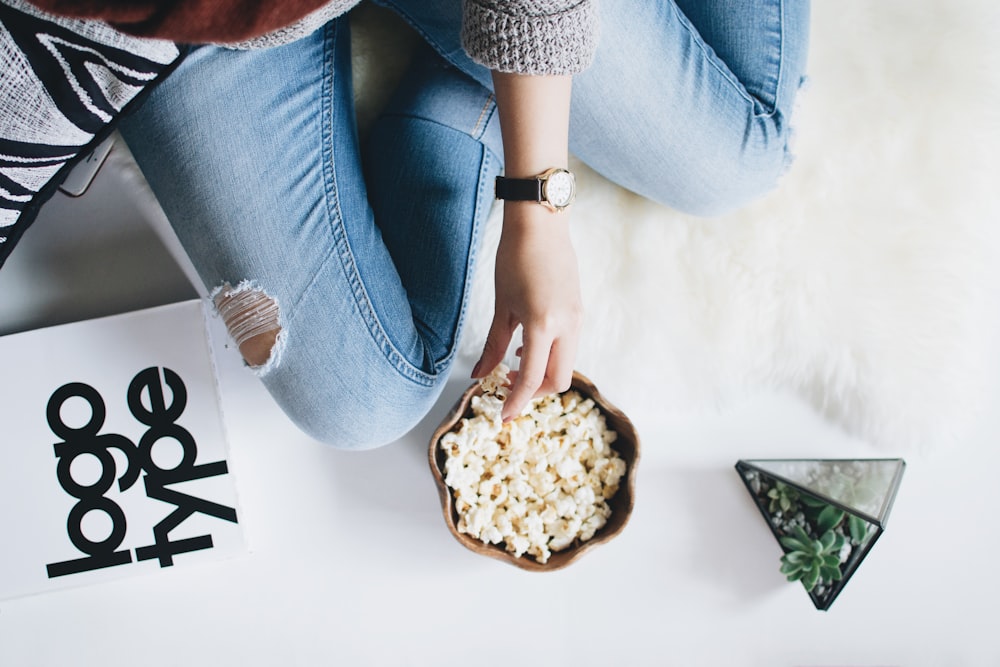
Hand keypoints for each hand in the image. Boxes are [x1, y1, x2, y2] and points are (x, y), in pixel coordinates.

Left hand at [472, 201, 581, 421]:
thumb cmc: (515, 259)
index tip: (503, 417)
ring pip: (566, 365)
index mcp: (543, 325)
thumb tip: (479, 375)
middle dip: (534, 393)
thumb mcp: (502, 306)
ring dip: (543, 374)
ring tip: (515, 366)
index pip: (532, 378)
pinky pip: (568, 346)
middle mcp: (567, 326)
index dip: (516, 402)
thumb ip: (493, 345)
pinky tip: (528, 346)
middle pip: (558, 380)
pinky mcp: (578, 311)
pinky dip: (550, 356)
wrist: (542, 224)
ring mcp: (577, 318)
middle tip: (508, 389)